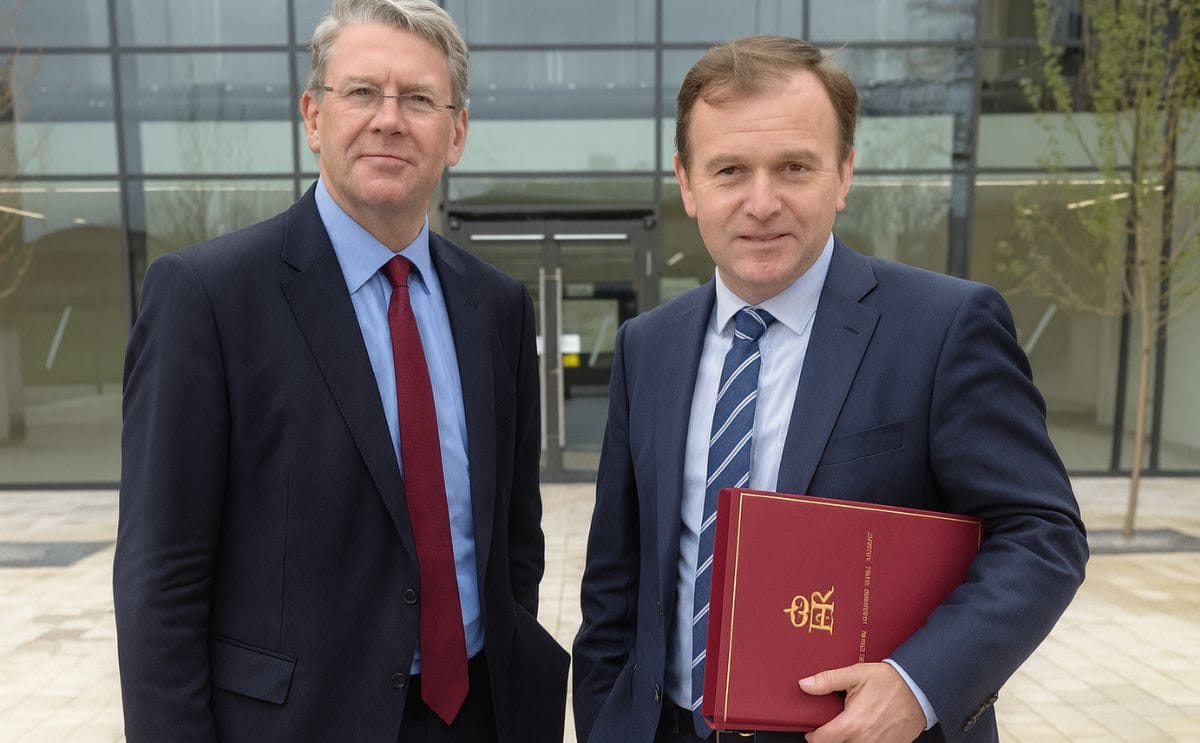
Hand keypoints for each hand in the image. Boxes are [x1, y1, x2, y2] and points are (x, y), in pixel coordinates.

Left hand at [798, 662, 924, 742]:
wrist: (920, 689)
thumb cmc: (890, 681)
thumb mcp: (857, 674)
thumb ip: (828, 680)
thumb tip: (804, 684)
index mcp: (853, 723)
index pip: (822, 740)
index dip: (813, 736)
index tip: (812, 730)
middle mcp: (864, 739)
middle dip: (831, 738)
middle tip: (833, 724)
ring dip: (848, 739)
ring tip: (851, 725)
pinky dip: (864, 740)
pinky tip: (866, 729)